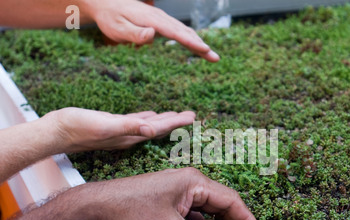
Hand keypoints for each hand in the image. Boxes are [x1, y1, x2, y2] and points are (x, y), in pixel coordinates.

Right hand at [44, 107, 194, 152]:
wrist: (56, 132)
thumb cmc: (79, 129)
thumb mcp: (106, 126)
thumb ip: (129, 128)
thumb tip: (152, 130)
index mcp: (131, 136)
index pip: (160, 129)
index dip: (177, 123)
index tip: (194, 117)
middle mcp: (129, 136)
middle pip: (159, 128)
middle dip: (176, 122)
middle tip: (192, 116)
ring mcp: (121, 132)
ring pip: (148, 125)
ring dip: (163, 120)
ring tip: (177, 115)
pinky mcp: (112, 126)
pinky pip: (135, 122)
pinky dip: (146, 118)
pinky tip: (150, 115)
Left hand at [83, 0, 219, 61]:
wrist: (106, 3)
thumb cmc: (111, 18)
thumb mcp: (118, 28)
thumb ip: (134, 33)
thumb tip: (152, 36)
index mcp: (152, 20)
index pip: (175, 32)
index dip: (191, 42)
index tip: (204, 49)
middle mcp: (160, 18)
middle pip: (185, 32)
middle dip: (201, 45)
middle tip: (215, 58)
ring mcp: (162, 19)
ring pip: (185, 31)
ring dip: (199, 43)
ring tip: (212, 56)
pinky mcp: (161, 22)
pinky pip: (180, 31)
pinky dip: (191, 39)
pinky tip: (198, 47)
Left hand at [92, 167, 262, 219]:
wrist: (97, 208)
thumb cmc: (129, 208)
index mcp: (193, 181)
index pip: (228, 200)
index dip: (245, 217)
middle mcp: (186, 184)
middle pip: (218, 204)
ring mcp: (175, 194)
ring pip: (204, 211)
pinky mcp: (165, 204)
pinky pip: (190, 215)